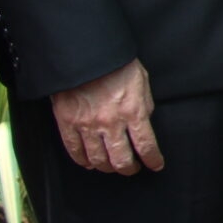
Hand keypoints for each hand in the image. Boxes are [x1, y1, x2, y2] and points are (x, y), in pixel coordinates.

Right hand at [51, 59, 162, 174]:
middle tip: (132, 168)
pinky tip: (89, 162)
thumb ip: (144, 106)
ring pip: (98, 160)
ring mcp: (87, 125)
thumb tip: (144, 124)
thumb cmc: (115, 64)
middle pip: (121, 160)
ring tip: (112, 166)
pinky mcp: (67, 123)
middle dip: (129, 169)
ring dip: (107, 167)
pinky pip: (74, 150)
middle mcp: (110, 122)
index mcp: (133, 111)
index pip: (146, 146)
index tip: (155, 165)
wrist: (83, 54)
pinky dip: (83, 161)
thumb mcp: (141, 82)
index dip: (153, 160)